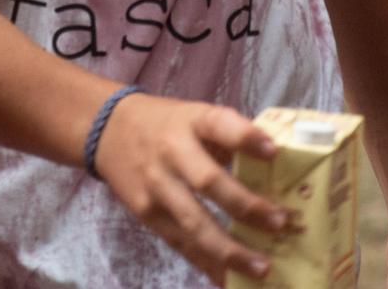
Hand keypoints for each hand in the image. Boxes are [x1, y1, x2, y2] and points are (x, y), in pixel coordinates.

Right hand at [91, 92, 289, 283]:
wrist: (107, 129)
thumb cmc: (166, 124)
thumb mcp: (195, 116)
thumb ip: (229, 137)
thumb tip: (280, 167)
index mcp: (191, 121)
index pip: (219, 124)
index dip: (246, 137)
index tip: (274, 151)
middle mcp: (172, 152)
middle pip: (208, 182)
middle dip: (246, 206)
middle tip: (279, 223)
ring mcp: (157, 185)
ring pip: (194, 222)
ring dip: (230, 250)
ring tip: (261, 268)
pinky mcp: (146, 213)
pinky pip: (180, 243)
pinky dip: (206, 264)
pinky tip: (228, 280)